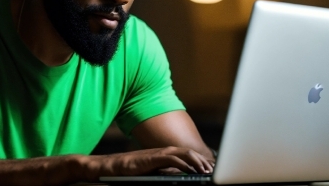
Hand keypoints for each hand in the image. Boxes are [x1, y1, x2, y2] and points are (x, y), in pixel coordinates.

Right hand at [83, 146, 214, 180]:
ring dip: (197, 161)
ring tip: (207, 170)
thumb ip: (166, 171)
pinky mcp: (154, 157)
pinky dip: (185, 164)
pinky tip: (192, 171)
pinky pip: (173, 159)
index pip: (187, 155)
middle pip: (189, 153)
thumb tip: (180, 176)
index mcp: (165, 154)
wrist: (114, 166)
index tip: (210, 169)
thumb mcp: (153, 171)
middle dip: (203, 161)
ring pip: (184, 154)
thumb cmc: (132, 170)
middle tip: (213, 170)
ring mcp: (160, 153)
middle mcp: (165, 151)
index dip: (200, 161)